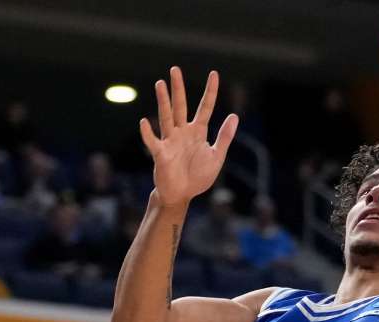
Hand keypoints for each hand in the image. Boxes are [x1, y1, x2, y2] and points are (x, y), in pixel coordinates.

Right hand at [140, 67, 238, 206]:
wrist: (182, 195)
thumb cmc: (198, 177)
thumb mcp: (217, 156)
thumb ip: (225, 137)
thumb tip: (234, 115)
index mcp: (198, 132)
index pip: (205, 107)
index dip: (210, 91)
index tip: (213, 74)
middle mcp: (182, 132)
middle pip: (180, 106)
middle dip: (178, 88)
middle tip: (175, 69)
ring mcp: (170, 141)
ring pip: (166, 117)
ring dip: (163, 101)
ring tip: (160, 84)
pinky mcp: (161, 154)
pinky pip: (153, 141)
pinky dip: (148, 133)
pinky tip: (144, 122)